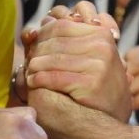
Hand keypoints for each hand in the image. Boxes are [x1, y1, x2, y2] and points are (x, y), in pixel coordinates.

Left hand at [24, 3, 131, 120]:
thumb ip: (66, 38)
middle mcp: (102, 46)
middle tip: (27, 59)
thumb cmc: (94, 81)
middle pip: (56, 42)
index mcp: (101, 33)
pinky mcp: (91, 83)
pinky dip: (39, 79)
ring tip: (28, 71)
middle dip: (37, 51)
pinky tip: (32, 82)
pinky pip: (55, 77)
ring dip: (35, 66)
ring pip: (53, 59)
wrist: (111, 112)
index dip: (42, 35)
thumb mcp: (87, 53)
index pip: (61, 25)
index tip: (31, 44)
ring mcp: (98, 64)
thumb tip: (37, 26)